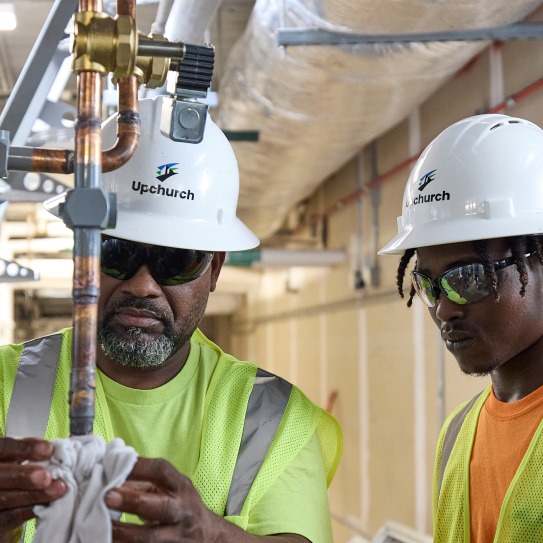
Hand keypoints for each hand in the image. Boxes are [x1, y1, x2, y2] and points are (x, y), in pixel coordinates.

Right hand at [0, 437, 65, 542]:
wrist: (6, 504)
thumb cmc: (19, 476)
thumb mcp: (20, 460)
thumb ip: (34, 454)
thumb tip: (61, 449)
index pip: (4, 447)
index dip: (25, 448)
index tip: (48, 449)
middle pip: (0, 475)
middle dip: (24, 475)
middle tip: (46, 476)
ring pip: (5, 498)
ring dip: (35, 494)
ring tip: (57, 489)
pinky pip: (10, 517)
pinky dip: (30, 510)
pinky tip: (48, 504)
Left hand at [106, 458, 311, 542]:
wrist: (208, 537)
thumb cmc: (182, 507)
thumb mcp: (171, 488)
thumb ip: (145, 482)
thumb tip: (111, 472)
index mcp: (181, 487)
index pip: (162, 471)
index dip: (140, 466)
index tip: (116, 462)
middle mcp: (182, 510)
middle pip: (161, 506)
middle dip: (133, 500)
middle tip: (108, 495)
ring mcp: (176, 535)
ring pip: (151, 537)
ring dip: (124, 532)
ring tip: (102, 526)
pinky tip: (109, 541)